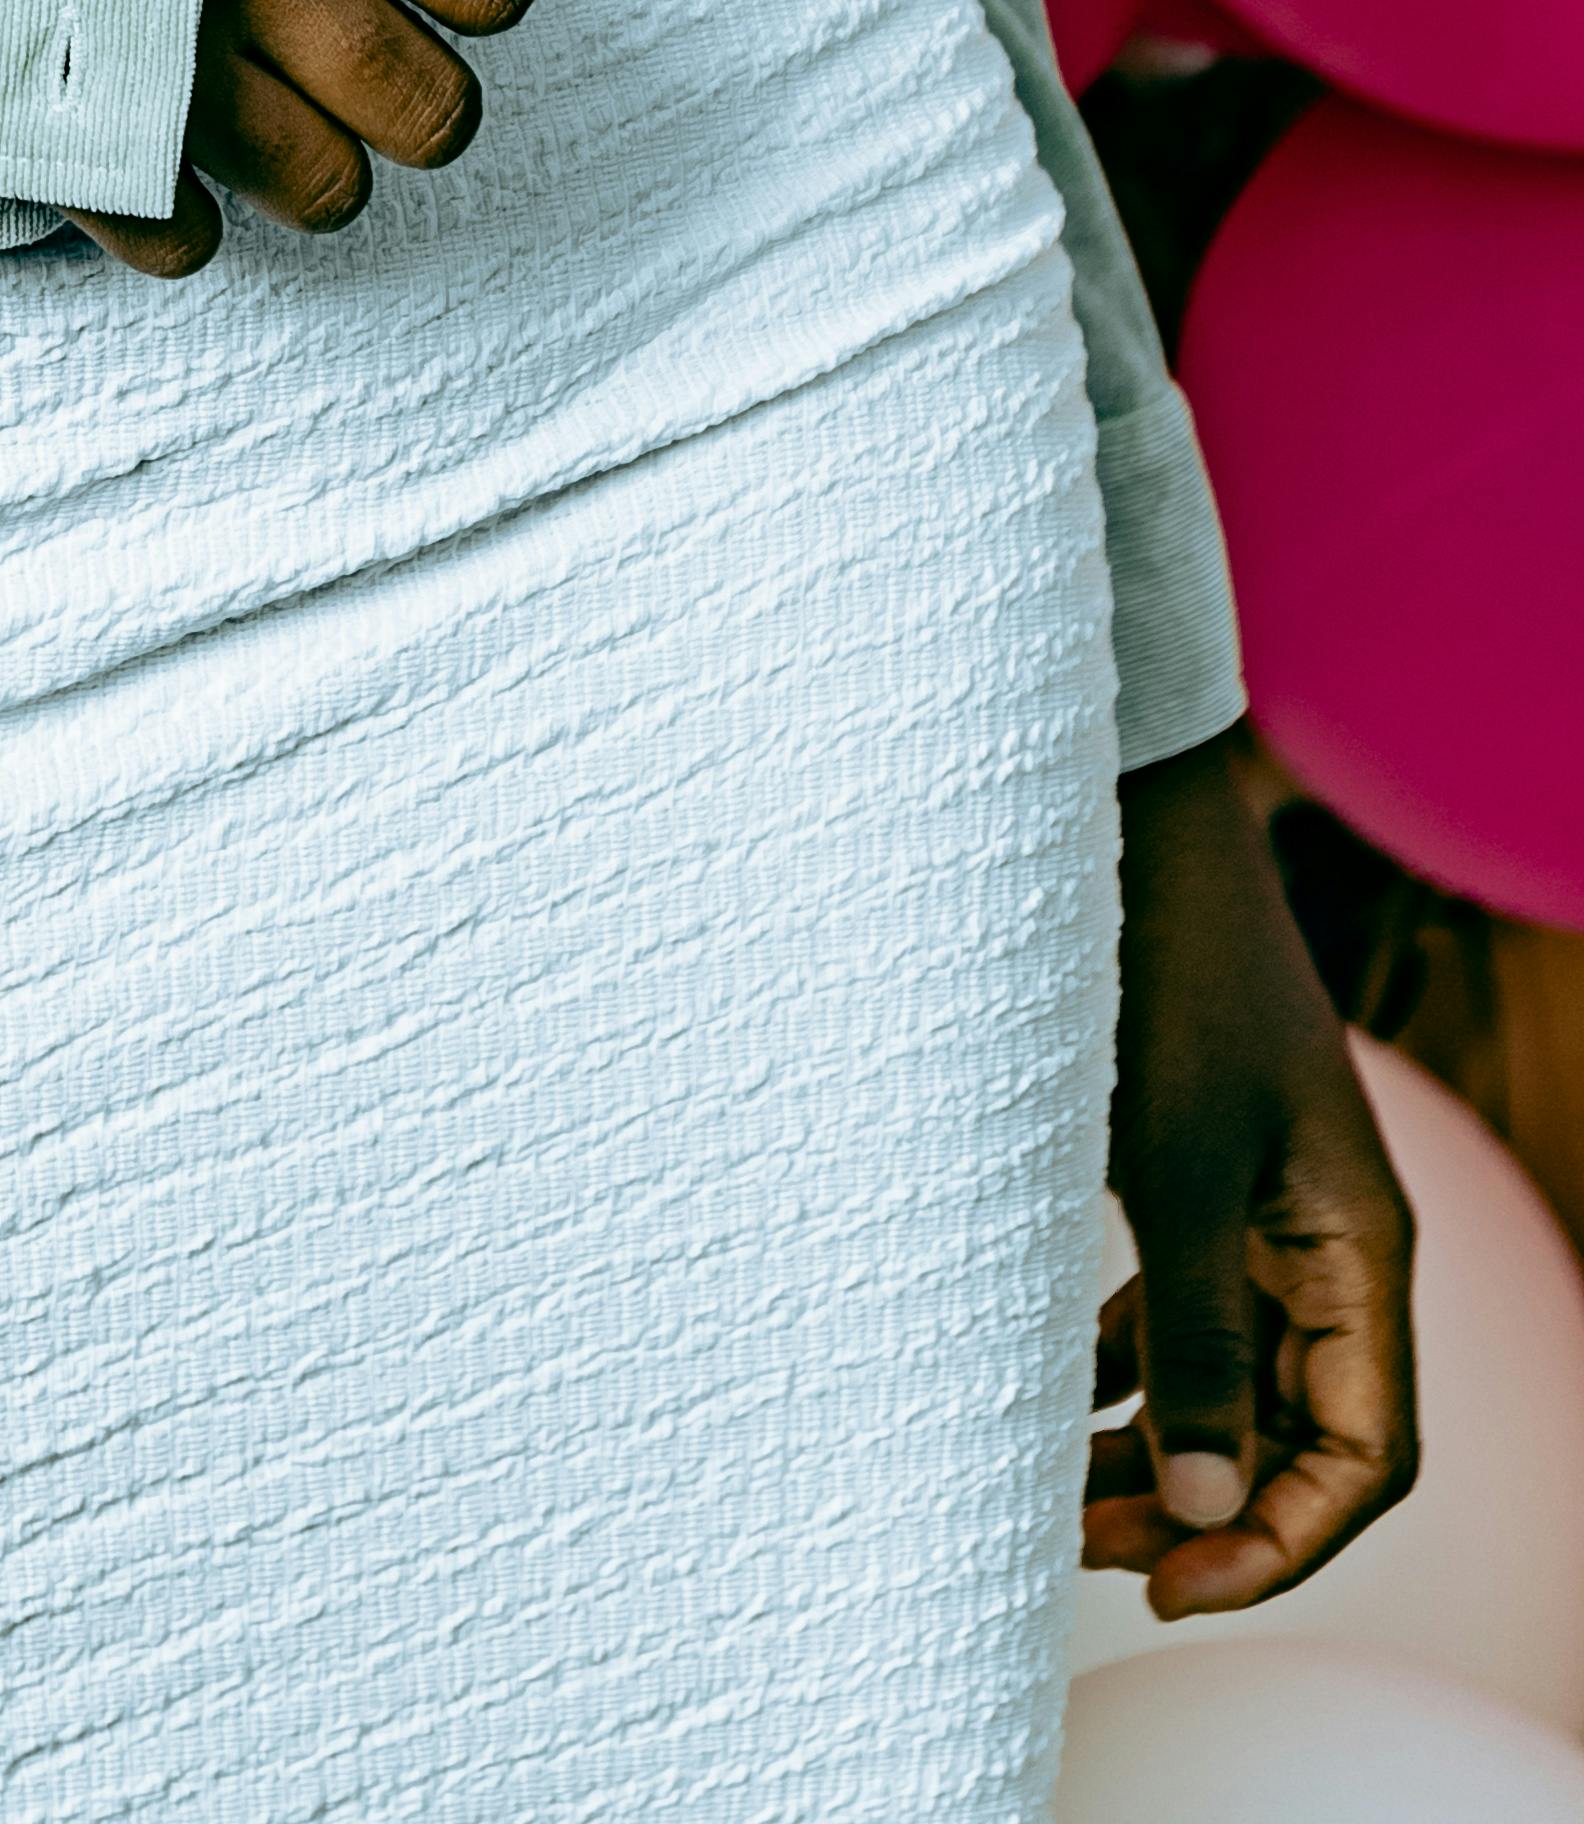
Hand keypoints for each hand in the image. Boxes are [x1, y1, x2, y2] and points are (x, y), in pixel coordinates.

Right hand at [75, 0, 538, 276]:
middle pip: (434, 112)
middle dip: (418, 97)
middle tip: (362, 59)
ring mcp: (167, 66)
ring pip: (329, 191)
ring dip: (312, 160)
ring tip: (256, 104)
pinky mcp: (73, 139)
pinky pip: (186, 243)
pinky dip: (183, 217)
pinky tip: (156, 152)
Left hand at [1089, 729, 1417, 1614]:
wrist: (1132, 831)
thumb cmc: (1167, 978)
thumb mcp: (1177, 1165)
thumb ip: (1193, 1333)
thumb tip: (1201, 1504)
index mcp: (1358, 1249)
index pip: (1363, 1456)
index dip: (1283, 1541)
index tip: (1175, 1585)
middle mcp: (1325, 1244)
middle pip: (1295, 1435)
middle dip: (1207, 1511)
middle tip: (1092, 1555)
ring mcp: (1262, 1210)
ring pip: (1229, 1380)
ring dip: (1156, 1451)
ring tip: (1057, 1500)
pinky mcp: (1194, 1178)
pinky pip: (1178, 1314)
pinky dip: (1124, 1368)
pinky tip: (1053, 1398)